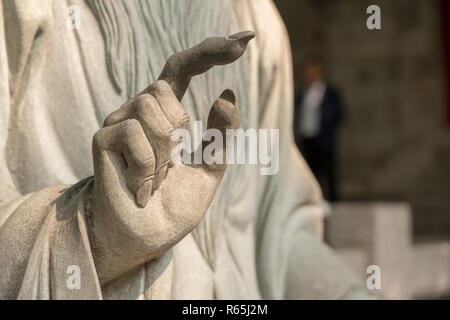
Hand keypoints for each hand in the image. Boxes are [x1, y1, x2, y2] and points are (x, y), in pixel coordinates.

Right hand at [90, 31, 254, 284]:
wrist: (149, 237)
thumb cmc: (175, 204)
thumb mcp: (210, 167)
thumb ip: (222, 135)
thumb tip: (227, 92)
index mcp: (166, 114)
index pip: (183, 68)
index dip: (209, 51)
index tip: (244, 41)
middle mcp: (139, 112)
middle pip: (165, 88)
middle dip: (179, 130)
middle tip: (170, 166)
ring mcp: (118, 123)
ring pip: (152, 107)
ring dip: (164, 150)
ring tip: (157, 177)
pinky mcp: (103, 139)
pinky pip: (135, 132)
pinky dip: (149, 166)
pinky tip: (142, 188)